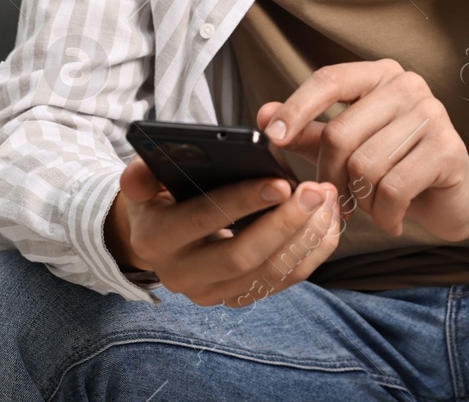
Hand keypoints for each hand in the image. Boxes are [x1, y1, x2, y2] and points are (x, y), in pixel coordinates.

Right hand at [107, 155, 341, 306]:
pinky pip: (283, 281)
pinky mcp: (238, 299)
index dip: (242, 202)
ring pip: (269, 273)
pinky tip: (327, 222)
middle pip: (242, 256)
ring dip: (305, 237)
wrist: (157, 239)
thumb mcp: (143, 182)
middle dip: (285, 223)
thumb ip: (142, 173)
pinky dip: (311, 253)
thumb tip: (145, 169)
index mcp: (156, 239)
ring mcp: (211, 294)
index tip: (280, 182)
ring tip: (327, 200)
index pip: (202, 220)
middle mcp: (181, 275)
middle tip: (316, 190)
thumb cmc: (159, 198)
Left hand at [256, 59, 468, 248]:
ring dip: (360, 199)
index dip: (296, 108)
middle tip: (336, 199)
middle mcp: (408, 86)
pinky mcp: (449, 150)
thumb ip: (309, 132)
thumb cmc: (397, 167)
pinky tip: (390, 220)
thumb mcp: (349, 149)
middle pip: (341, 132)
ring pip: (365, 164)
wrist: (455, 199)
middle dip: (329, 176)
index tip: (271, 137)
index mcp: (379, 76)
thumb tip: (264, 115)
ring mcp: (432, 115)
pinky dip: (384, 214)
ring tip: (371, 207)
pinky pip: (393, 187)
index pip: (329, 80)